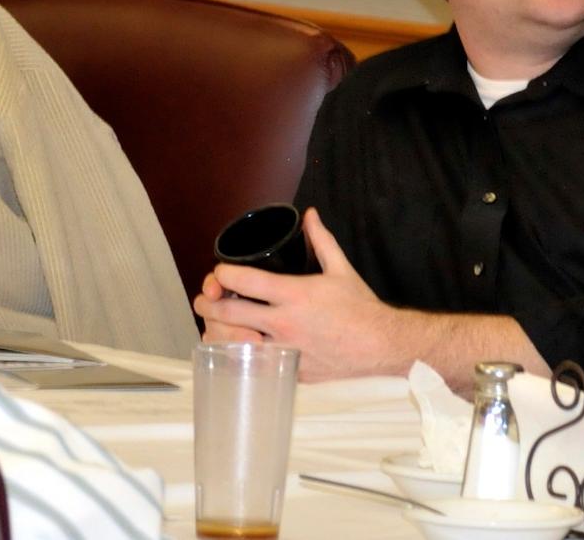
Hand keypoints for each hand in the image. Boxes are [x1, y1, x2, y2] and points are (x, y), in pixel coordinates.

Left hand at [190, 209, 425, 379]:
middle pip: (230, 314)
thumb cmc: (360, 308)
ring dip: (217, 332)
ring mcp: (285, 350)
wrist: (379, 345)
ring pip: (235, 344)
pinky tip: (234, 348)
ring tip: (212, 324)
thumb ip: (321, 240)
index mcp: (295, 295)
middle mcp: (285, 323)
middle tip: (204, 299)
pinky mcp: (288, 370)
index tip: (220, 272)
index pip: (245, 282)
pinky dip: (239, 355)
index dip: (224, 275)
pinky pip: (253, 364)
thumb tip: (310, 215)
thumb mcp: (341, 268)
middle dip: (209, 304)